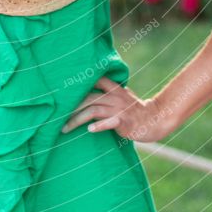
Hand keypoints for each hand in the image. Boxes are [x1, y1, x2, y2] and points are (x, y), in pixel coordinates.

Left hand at [61, 76, 177, 142]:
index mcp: (114, 88)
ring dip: (77, 120)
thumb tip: (88, 90)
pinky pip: (109, 122)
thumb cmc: (133, 110)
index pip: (94, 81)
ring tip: (65, 129)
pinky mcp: (124, 122)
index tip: (61, 92)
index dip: (78, 84)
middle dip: (71, 108)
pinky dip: (99, 126)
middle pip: (88, 98)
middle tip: (57, 118)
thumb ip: (107, 92)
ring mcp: (119, 109)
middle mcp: (114, 96)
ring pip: (93, 110)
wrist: (154, 120)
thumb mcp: (121, 96)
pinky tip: (90, 130)